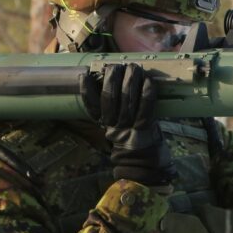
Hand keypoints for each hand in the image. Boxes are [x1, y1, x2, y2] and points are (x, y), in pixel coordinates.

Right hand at [79, 63, 174, 185]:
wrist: (144, 167)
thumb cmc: (132, 143)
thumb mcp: (117, 128)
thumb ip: (112, 111)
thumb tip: (111, 83)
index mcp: (105, 124)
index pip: (91, 105)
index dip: (86, 90)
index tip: (85, 75)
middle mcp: (114, 125)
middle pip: (109, 97)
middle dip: (112, 78)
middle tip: (116, 66)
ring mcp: (129, 127)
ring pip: (127, 99)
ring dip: (131, 79)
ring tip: (133, 67)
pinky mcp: (146, 128)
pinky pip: (146, 107)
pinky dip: (147, 92)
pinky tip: (148, 80)